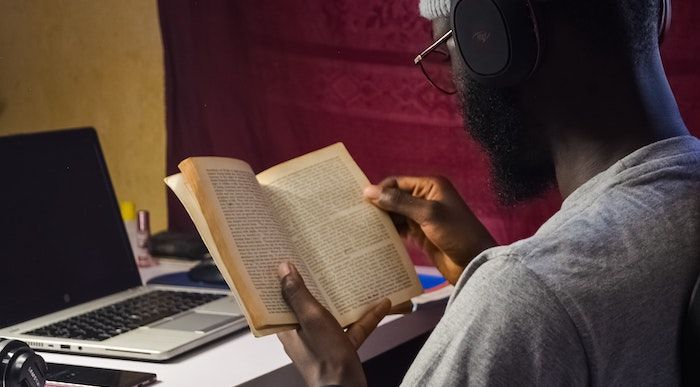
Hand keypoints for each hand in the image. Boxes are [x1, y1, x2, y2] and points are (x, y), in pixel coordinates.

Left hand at [276, 262, 390, 386]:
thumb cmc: (325, 357)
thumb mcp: (311, 319)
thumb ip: (297, 295)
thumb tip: (284, 269)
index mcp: (289, 327)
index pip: (281, 299)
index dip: (283, 280)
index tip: (288, 259)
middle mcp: (304, 333)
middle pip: (308, 303)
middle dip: (318, 283)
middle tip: (323, 260)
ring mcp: (324, 340)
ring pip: (333, 313)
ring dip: (345, 298)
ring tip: (354, 277)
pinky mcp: (342, 347)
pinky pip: (354, 327)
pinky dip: (367, 316)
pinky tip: (382, 303)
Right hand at [363, 176, 495, 284]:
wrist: (475, 264)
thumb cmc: (456, 233)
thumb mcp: (428, 214)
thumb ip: (399, 202)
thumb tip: (369, 191)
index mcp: (430, 186)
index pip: (397, 183)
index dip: (379, 190)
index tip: (359, 202)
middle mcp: (426, 198)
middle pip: (394, 198)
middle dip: (378, 206)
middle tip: (355, 216)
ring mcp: (423, 217)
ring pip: (396, 215)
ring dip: (383, 220)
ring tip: (361, 228)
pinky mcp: (421, 234)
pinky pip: (401, 229)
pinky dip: (390, 232)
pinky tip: (376, 238)